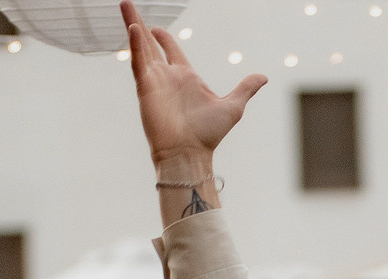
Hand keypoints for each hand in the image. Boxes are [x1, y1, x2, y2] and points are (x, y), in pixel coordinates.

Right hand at [124, 0, 264, 171]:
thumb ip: (245, 88)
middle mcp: (167, 77)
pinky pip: (139, 62)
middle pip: (150, 43)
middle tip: (127, 5)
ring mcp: (155, 81)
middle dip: (140, 24)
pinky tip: (133, 29)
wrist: (190, 154)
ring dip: (132, 25)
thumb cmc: (208, 135)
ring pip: (140, 47)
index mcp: (186, 77)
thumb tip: (263, 77)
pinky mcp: (146, 88)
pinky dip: (135, 45)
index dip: (163, 37)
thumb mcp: (233, 106)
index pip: (171, 50)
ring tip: (124, 5)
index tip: (156, 27)